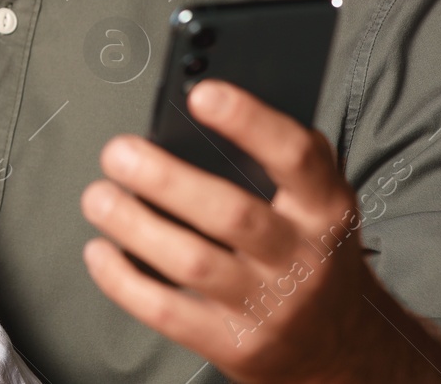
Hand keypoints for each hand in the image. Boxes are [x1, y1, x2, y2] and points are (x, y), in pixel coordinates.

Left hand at [81, 79, 440, 382]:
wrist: (340, 345)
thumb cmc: (312, 254)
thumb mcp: (317, 202)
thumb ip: (275, 157)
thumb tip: (200, 105)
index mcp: (325, 208)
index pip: (296, 156)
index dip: (249, 121)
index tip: (202, 94)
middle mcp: (301, 257)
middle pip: (231, 213)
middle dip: (166, 179)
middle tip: (119, 153)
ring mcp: (269, 306)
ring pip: (193, 262)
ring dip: (135, 226)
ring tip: (99, 198)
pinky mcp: (235, 345)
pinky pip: (169, 313)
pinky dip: (125, 281)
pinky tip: (102, 253)